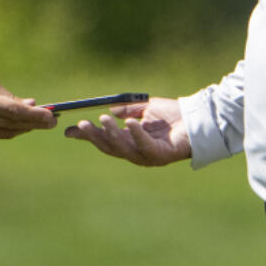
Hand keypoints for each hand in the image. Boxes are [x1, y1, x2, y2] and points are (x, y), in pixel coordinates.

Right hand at [0, 71, 56, 146]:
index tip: (51, 117)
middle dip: (34, 124)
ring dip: (23, 128)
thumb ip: (7, 94)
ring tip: (36, 122)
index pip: (14, 111)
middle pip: (14, 125)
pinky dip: (6, 130)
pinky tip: (12, 124)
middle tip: (50, 121)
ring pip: (7, 134)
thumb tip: (30, 104)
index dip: (35, 116)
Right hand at [63, 97, 189, 166]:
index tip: (68, 131)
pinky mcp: (161, 156)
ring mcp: (147, 156)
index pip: (103, 141)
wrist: (196, 119)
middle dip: (94, 136)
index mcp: (130, 142)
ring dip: (111, 134)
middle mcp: (136, 152)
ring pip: (123, 149)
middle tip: (82, 124)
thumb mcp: (143, 109)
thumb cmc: (172, 115)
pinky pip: (144, 146)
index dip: (86, 137)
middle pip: (109, 147)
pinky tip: (130, 123)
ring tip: (102, 120)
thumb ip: (126, 110)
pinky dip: (136, 134)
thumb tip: (108, 111)